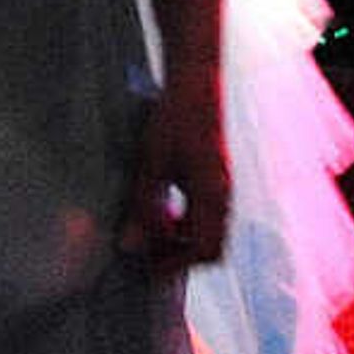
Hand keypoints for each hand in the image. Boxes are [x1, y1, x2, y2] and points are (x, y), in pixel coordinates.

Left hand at [122, 73, 232, 272]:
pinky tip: (161, 210)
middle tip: (147, 255)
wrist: (196, 85)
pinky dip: (184, 222)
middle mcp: (224, 195)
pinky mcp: (216, 179)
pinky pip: (205, 214)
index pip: (204, 249)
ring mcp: (222, 188)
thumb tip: (130, 247)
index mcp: (212, 195)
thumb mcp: (151, 165)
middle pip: (211, 246)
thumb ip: (143, 208)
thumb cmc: (174, 120)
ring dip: (181, 239)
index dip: (177, 263)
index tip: (148, 267)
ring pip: (208, 231)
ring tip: (149, 232)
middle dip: (181, 256)